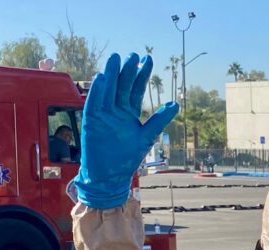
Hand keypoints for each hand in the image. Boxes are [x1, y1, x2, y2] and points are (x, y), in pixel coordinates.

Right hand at [74, 53, 178, 208]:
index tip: (148, 59)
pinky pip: (94, 103)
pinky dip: (97, 92)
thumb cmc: (127, 158)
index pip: (136, 88)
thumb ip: (159, 119)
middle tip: (134, 54)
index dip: (142, 74)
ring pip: (108, 90)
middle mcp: (116, 110)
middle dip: (128, 70)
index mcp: (129, 112)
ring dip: (111, 75)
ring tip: (116, 59)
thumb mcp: (147, 136)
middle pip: (122, 85)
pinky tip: (102, 78)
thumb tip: (176, 103)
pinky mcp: (92, 122)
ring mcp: (103, 114)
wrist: (109, 175)